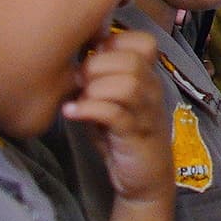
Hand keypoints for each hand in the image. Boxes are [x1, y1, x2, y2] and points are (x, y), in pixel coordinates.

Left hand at [59, 27, 170, 206]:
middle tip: (79, 81)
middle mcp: (152, 90)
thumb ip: (97, 77)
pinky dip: (88, 109)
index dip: (114, 42)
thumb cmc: (121, 135)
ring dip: (95, 89)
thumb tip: (68, 51)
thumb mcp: (109, 100)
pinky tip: (72, 112)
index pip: (143, 42)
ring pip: (127, 85)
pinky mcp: (135, 136)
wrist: (144, 178)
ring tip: (79, 98)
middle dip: (97, 65)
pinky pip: (114, 114)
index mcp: (148, 77)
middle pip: (131, 60)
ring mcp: (146, 113)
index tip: (92, 56)